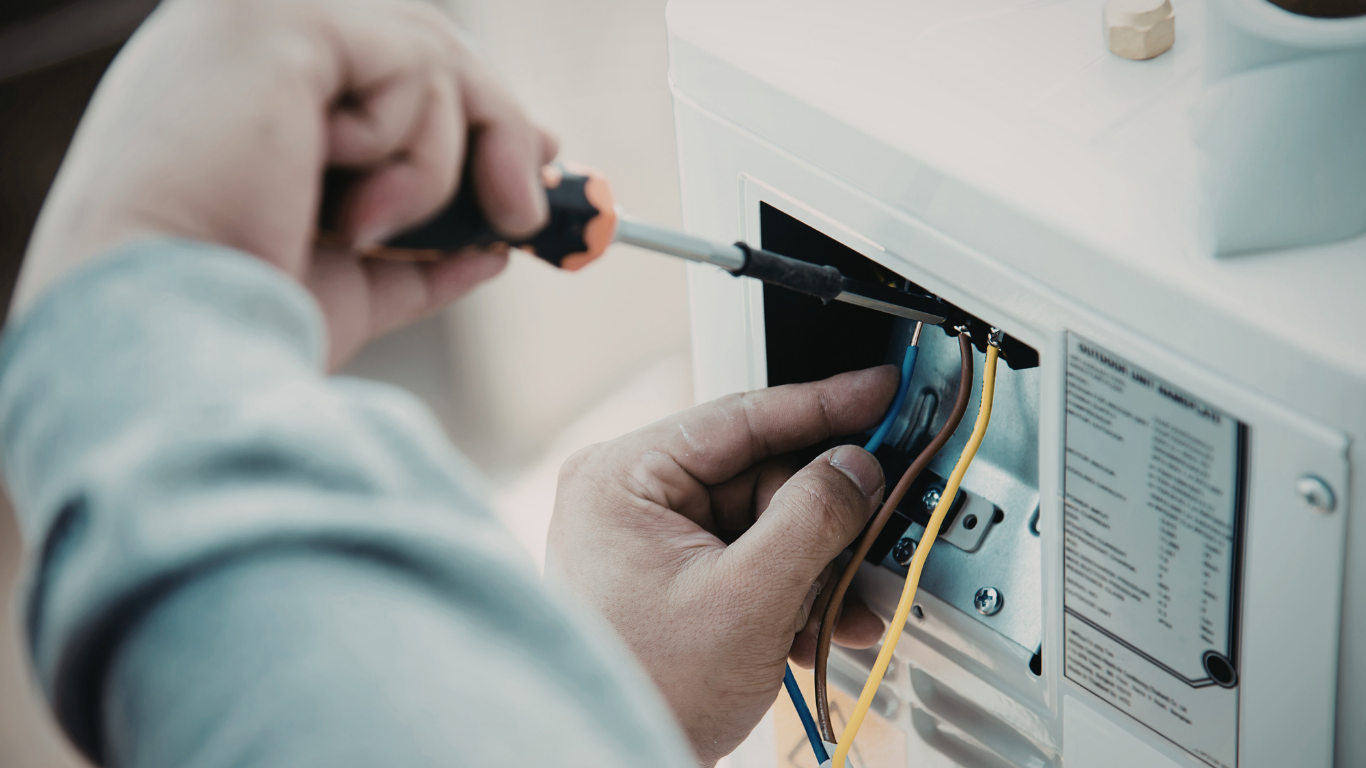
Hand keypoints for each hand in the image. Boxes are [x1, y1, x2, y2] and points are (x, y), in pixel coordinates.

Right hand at [16, 0, 554, 366]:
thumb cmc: (243, 317)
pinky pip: (413, 68)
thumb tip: (495, 240)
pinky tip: (351, 209)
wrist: (178, 339)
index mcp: (248, 85)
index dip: (467, 105)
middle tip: (525, 215)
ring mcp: (255, 18)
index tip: (532, 158)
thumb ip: (423, 244)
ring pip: (429, 56)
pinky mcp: (277, 23)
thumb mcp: (354, 277)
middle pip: (421, 42)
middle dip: (496, 125)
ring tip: (380, 232)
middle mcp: (245, 35)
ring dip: (442, 166)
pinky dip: (414, 156)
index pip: (385, 61)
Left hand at [546, 367, 896, 764]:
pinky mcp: (674, 577)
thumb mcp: (747, 598)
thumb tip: (856, 467)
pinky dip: (792, 592)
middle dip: (824, 522)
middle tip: (876, 538)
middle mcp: (631, 497)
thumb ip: (812, 519)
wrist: (618, 761)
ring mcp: (652, 539)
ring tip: (844, 610)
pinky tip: (818, 628)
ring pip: (766, 524)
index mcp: (623, 477)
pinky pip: (751, 561)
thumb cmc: (647, 689)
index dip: (822, 403)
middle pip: (762, 477)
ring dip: (816, 568)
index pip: (740, 416)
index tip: (879, 391)